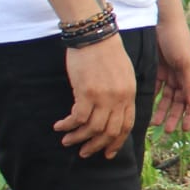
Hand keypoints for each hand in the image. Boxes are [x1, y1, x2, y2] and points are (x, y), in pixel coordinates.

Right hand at [56, 35, 135, 158]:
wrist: (95, 36)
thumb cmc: (107, 52)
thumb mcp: (123, 75)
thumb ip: (121, 94)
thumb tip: (112, 113)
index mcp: (130, 95)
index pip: (126, 126)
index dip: (116, 142)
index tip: (108, 153)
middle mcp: (119, 99)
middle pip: (110, 132)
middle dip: (97, 146)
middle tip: (84, 153)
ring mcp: (103, 97)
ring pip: (92, 128)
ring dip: (78, 138)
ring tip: (67, 141)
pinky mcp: (86, 92)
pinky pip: (77, 118)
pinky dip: (67, 125)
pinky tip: (59, 126)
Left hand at [153, 15, 189, 134]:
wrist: (161, 20)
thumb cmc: (178, 39)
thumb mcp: (185, 62)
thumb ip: (189, 83)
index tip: (185, 130)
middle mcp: (183, 76)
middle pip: (179, 101)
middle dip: (174, 116)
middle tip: (167, 131)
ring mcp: (170, 73)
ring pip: (167, 97)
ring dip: (162, 110)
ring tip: (154, 123)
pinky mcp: (157, 69)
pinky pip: (156, 88)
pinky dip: (153, 98)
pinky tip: (146, 107)